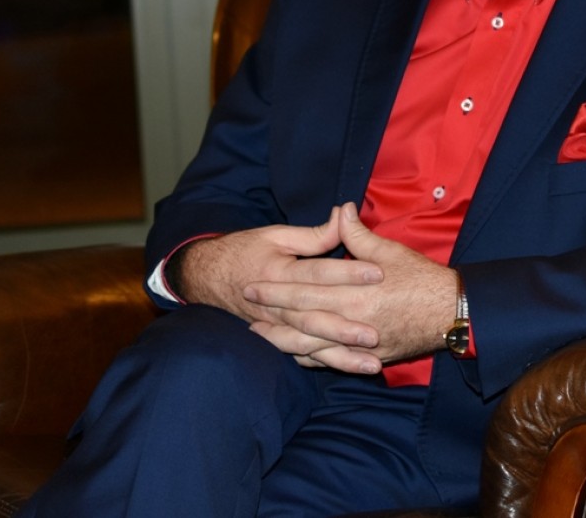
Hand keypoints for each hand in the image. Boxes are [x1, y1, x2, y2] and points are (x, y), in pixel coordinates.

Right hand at [174, 216, 384, 372]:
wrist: (206, 276)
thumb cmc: (245, 250)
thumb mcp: (276, 235)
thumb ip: (314, 233)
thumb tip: (345, 216)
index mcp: (280, 273)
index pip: (319, 273)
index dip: (349, 271)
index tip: (379, 273)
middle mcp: (277, 306)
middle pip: (315, 318)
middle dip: (346, 328)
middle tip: (376, 334)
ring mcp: (276, 326)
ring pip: (310, 345)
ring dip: (341, 356)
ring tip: (371, 363)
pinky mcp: (276, 337)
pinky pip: (301, 355)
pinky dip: (324, 364)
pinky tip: (348, 369)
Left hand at [244, 203, 457, 370]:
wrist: (451, 312)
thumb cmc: (422, 278)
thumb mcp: (390, 251)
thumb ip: (359, 235)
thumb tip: (341, 210)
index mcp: (355, 294)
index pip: (305, 291)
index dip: (276, 288)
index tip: (251, 282)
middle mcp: (353, 323)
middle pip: (301, 319)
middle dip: (271, 312)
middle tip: (245, 304)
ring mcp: (360, 345)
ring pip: (311, 347)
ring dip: (281, 340)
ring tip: (257, 334)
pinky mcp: (369, 358)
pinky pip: (331, 362)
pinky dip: (309, 358)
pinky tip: (293, 353)